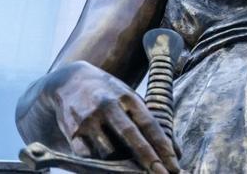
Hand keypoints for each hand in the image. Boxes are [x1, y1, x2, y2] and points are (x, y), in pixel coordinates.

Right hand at [39, 61, 179, 172]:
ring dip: (122, 165)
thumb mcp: (132, 100)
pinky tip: (109, 167)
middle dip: (148, 158)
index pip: (149, 123)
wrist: (70, 81)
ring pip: (108, 151)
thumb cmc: (110, 94)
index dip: (163, 145)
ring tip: (132, 170)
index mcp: (128, 97)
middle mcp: (108, 106)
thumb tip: (177, 151)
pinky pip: (88, 157)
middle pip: (131, 136)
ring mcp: (89, 119)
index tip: (174, 163)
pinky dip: (100, 165)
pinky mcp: (72, 132)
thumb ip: (152, 122)